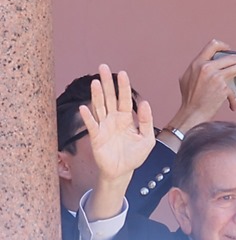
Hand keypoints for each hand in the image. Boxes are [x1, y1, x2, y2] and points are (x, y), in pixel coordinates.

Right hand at [79, 65, 154, 219]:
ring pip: (99, 107)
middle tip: (103, 67)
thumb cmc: (134, 155)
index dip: (124, 86)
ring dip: (97, 95)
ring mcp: (103, 126)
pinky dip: (88, 117)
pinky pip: (91, 125)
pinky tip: (84, 108)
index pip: (125, 99)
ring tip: (95, 82)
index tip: (123, 73)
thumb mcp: (147, 139)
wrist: (123, 171)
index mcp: (126, 118)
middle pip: (109, 98)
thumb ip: (146, 121)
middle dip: (107, 83)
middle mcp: (113, 119)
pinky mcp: (96, 137)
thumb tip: (145, 103)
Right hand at [168, 39, 235, 130]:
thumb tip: (203, 65)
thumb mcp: (187, 78)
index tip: (229, 49)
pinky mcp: (223, 88)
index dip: (223, 46)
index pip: (212, 45)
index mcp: (198, 63)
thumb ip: (196, 69)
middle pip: (231, 56)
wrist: (192, 113)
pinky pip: (234, 90)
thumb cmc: (189, 99)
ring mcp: (216, 77)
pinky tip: (233, 103)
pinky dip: (234, 98)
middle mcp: (207, 67)